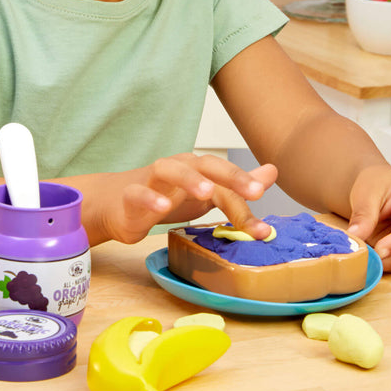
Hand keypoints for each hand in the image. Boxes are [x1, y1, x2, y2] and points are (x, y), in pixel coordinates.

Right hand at [109, 153, 277, 244]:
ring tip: (207, 192)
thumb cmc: (165, 195)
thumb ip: (236, 185)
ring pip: (168, 169)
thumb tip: (272, 171)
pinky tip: (162, 208)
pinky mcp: (130, 195)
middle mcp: (177, 168)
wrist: (118, 203)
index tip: (264, 227)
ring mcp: (152, 180)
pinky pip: (138, 192)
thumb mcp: (206, 192)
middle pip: (204, 163)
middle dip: (230, 175)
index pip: (226, 180)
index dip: (247, 198)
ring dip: (189, 178)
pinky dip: (150, 197)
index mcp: (197, 168)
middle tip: (254, 192)